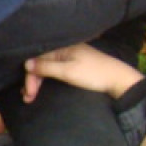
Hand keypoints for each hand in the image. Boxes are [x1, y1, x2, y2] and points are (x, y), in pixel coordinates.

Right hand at [23, 43, 142, 102]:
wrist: (120, 80)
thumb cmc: (94, 74)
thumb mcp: (68, 71)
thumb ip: (46, 67)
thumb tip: (26, 64)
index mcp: (62, 47)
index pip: (37, 59)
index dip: (30, 75)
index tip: (28, 92)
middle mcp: (64, 50)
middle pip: (40, 63)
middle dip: (32, 80)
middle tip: (28, 98)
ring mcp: (69, 57)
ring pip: (46, 68)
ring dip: (37, 82)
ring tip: (30, 97)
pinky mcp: (74, 65)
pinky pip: (54, 70)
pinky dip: (46, 80)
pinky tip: (41, 88)